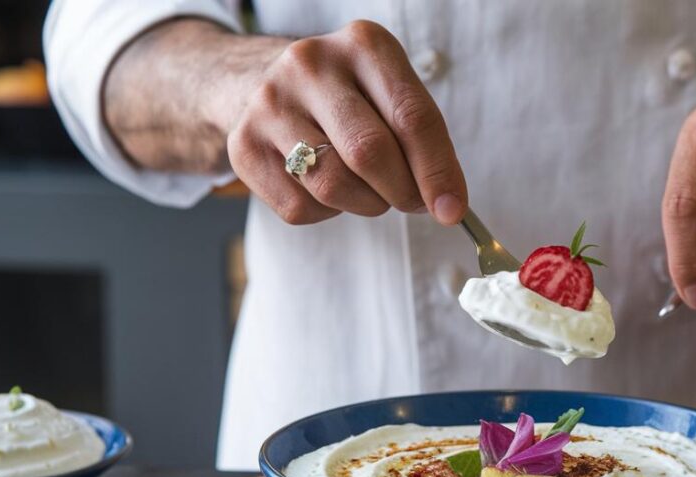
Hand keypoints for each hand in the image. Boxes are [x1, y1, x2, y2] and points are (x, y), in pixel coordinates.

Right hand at [226, 21, 466, 224]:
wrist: (259, 83)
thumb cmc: (349, 98)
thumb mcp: (391, 95)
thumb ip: (425, 142)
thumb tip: (449, 204)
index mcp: (363, 44)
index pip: (411, 116)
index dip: (437, 170)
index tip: (453, 209)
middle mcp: (310, 64)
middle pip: (370, 153)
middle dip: (402, 192)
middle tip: (413, 202)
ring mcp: (270, 103)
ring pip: (333, 185)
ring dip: (367, 204)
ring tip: (371, 191)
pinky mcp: (243, 144)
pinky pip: (299, 207)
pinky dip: (327, 213)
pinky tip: (328, 188)